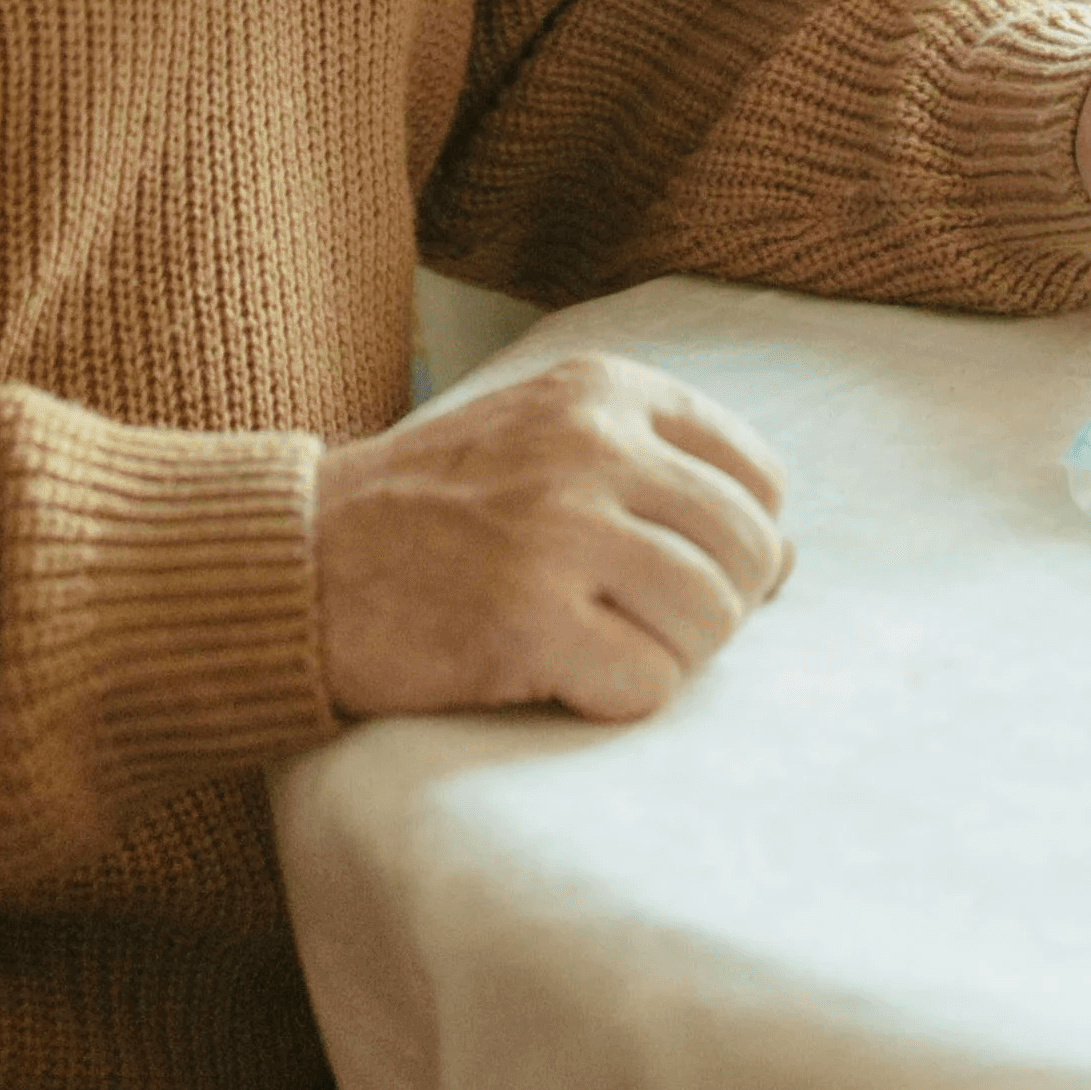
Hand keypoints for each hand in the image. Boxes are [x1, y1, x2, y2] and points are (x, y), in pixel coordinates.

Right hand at [311, 351, 795, 725]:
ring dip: (670, 657)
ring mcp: (560, 533)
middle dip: (719, 610)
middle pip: (750, 552)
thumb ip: (656, 469)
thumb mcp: (542, 439)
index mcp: (601, 391)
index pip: (757, 477)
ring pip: (712, 621)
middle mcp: (590, 447)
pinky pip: (648, 685)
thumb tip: (788, 558)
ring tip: (601, 650)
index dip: (743, 542)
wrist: (302, 559)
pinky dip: (615, 699)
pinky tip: (560, 678)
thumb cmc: (430, 509)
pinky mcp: (528, 622)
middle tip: (646, 628)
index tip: (687, 572)